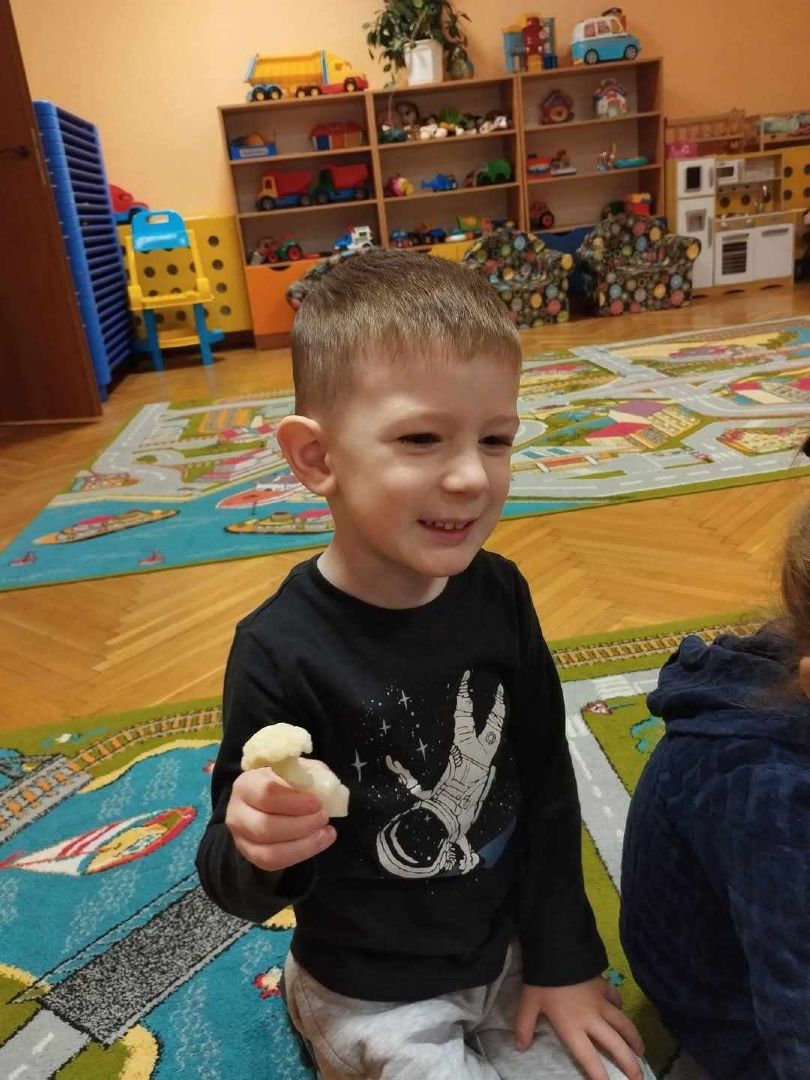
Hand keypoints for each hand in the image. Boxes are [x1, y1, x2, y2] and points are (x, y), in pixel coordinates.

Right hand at [225, 765, 336, 870]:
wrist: (270, 800)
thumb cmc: (285, 782)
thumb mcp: (296, 770)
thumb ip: (309, 776)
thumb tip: (326, 790)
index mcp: (246, 784)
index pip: (266, 794)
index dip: (294, 802)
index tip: (318, 803)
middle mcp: (236, 813)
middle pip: (266, 827)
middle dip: (302, 825)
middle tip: (324, 817)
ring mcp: (240, 838)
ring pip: (268, 852)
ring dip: (303, 845)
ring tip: (326, 832)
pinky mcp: (250, 856)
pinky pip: (272, 864)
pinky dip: (299, 855)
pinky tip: (319, 842)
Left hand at [514, 976, 644, 1079]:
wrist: (558, 950)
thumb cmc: (542, 981)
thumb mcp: (528, 1004)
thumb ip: (524, 1026)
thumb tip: (520, 1046)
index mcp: (573, 1028)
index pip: (589, 1059)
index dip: (600, 1076)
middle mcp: (592, 1019)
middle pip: (616, 1045)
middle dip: (630, 1064)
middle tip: (639, 1078)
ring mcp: (601, 1002)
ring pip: (623, 1024)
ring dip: (634, 1039)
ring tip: (641, 1051)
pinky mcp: (604, 985)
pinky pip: (617, 999)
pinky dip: (621, 1007)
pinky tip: (622, 1010)